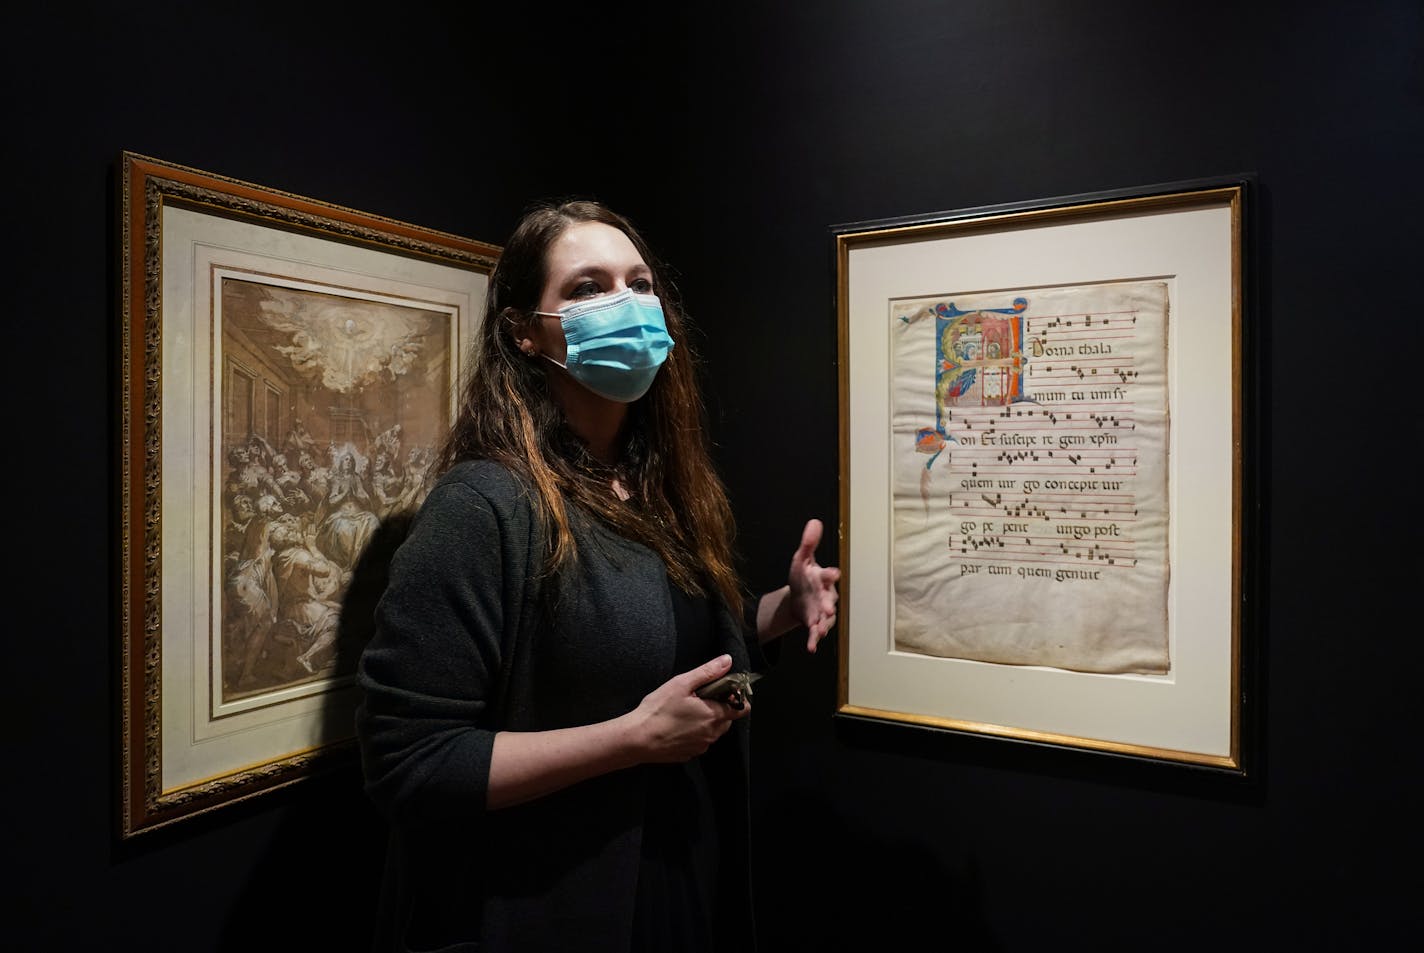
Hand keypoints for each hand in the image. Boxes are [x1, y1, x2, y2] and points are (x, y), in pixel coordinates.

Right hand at [630, 654, 746, 763]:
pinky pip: (699, 742)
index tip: (725, 691)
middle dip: (720, 708)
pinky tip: (678, 726)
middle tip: (700, 698)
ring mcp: (700, 747)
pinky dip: (694, 734)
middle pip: (727, 720)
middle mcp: (711, 735)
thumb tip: (727, 661)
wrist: (637, 739)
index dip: (737, 698)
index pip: (742, 709)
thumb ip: (707, 672)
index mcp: (714, 716)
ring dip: (706, 721)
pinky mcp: (688, 755)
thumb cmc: (658, 710)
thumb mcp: (682, 684)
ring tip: (686, 712)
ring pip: (713, 732)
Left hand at [787, 518, 841, 652]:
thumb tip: (814, 522)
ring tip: (820, 631)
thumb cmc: (803, 575)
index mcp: (822, 578)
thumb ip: (808, 543)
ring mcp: (821, 611)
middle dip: (828, 605)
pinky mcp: (814, 623)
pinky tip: (811, 647)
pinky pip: (816, 632)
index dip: (831, 574)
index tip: (834, 573)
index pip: (827, 575)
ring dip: (823, 625)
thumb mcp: (801, 559)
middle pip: (829, 600)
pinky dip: (814, 640)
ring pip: (825, 618)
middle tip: (828, 609)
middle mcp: (825, 595)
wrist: (798, 595)